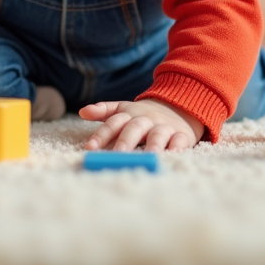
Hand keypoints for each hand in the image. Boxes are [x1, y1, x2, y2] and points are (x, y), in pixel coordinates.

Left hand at [79, 99, 203, 151]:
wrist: (177, 106)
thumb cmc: (143, 115)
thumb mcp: (123, 109)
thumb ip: (103, 111)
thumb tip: (82, 112)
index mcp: (129, 115)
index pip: (113, 123)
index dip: (101, 135)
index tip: (90, 148)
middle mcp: (146, 120)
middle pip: (134, 128)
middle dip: (125, 141)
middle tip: (118, 155)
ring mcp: (164, 127)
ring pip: (158, 134)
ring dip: (153, 145)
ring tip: (149, 157)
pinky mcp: (181, 134)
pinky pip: (180, 140)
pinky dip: (177, 147)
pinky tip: (172, 155)